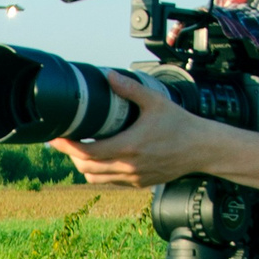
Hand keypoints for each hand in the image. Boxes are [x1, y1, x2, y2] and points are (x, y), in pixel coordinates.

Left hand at [49, 70, 225, 187]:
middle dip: (71, 156)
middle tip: (65, 141)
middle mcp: (128, 166)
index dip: (67, 146)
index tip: (56, 137)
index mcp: (129, 146)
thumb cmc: (180, 124)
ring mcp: (133, 177)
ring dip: (84, 165)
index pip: (87, 152)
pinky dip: (100, 172)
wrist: (201, 149)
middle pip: (86, 168)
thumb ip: (129, 89)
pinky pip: (111, 181)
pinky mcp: (139, 183)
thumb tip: (108, 76)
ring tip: (80, 150)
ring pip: (96, 178)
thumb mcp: (155, 101)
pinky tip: (102, 158)